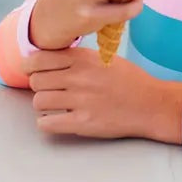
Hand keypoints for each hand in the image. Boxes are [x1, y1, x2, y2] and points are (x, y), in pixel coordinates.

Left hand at [23, 48, 181, 143]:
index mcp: (84, 58)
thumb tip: (49, 60)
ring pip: (39, 101)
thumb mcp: (105, 58)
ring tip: (54, 105)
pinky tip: (57, 119)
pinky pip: (47, 124)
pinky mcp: (82, 122)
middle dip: (38, 85)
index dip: (31, 65)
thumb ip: (78, 58)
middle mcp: (79, 77)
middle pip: (36, 80)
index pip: (40, 57)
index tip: (33, 70)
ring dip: (43, 104)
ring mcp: (80, 100)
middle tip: (49, 89)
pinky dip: (47, 122)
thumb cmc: (128, 79)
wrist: (149, 103)